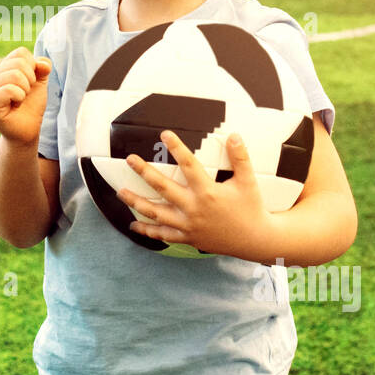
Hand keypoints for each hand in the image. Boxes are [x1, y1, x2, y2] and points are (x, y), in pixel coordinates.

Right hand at [0, 47, 51, 145]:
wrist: (27, 130)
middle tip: (25, 93)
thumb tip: (42, 63)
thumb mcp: (40, 83)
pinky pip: (9, 89)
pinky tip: (16, 104)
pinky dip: (19, 96)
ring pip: (14, 75)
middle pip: (18, 62)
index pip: (20, 53)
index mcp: (2, 68)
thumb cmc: (31, 105)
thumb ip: (42, 68)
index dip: (33, 66)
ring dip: (25, 89)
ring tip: (20, 99)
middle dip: (31, 79)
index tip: (31, 82)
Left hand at [116, 129, 272, 257]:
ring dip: (136, 202)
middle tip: (130, 159)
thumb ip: (240, 158)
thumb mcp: (248, 181)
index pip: (189, 165)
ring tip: (121, 192)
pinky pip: (163, 234)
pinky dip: (147, 230)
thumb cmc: (251, 208)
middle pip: (163, 188)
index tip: (164, 135)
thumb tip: (234, 135)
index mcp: (208, 192)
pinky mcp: (187, 237)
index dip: (177, 148)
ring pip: (156, 213)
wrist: (254, 240)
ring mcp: (188, 225)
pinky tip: (133, 224)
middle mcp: (194, 208)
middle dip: (145, 172)